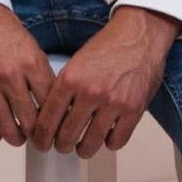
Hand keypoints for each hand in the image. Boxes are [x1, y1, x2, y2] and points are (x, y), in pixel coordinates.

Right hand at [0, 1, 54, 146]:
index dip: (55, 118)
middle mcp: (11, 76)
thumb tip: (52, 100)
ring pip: (8, 128)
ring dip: (17, 138)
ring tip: (20, 137)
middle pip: (31, 121)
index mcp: (31, 63)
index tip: (56, 124)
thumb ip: (41, 73)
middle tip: (40, 137)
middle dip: (38, 134)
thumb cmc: (3, 29)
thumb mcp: (32, 46)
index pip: (50, 102)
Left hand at [31, 6, 179, 157]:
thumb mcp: (77, 61)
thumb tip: (52, 114)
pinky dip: (109, 143)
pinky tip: (106, 136)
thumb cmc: (110, 45)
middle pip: (66, 136)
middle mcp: (91, 92)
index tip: (41, 141)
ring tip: (82, 146)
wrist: (140, 32)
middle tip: (62, 145)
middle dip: (61, 145)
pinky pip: (116, 141)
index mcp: (71, 79)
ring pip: (90, 143)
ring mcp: (113, 102)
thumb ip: (65, 88)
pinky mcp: (133, 109)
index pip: (47, 120)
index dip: (41, 137)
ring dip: (83, 149)